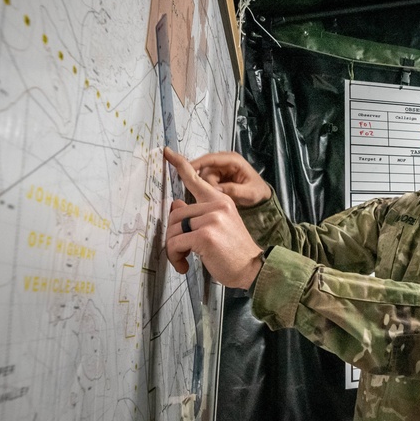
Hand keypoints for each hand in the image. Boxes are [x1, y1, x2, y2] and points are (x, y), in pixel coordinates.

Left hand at [164, 148, 264, 288]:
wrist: (252, 268)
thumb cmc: (234, 251)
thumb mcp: (217, 227)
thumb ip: (197, 214)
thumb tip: (176, 204)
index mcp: (221, 200)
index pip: (197, 180)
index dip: (180, 165)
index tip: (167, 152)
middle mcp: (217, 205)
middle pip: (175, 214)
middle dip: (173, 237)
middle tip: (180, 252)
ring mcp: (212, 218)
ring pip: (173, 230)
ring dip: (173, 249)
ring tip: (183, 260)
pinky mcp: (205, 234)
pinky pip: (175, 243)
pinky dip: (175, 257)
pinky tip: (185, 265)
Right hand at [189, 151, 270, 206]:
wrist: (260, 195)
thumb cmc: (257, 191)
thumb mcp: (249, 193)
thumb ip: (234, 191)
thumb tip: (217, 190)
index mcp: (234, 160)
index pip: (211, 159)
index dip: (197, 164)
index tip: (186, 170)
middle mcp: (224, 161)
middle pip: (204, 170)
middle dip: (208, 184)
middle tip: (219, 195)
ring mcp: (219, 168)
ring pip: (203, 177)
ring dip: (209, 188)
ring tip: (223, 196)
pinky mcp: (216, 175)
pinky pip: (206, 182)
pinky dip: (209, 189)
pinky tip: (219, 195)